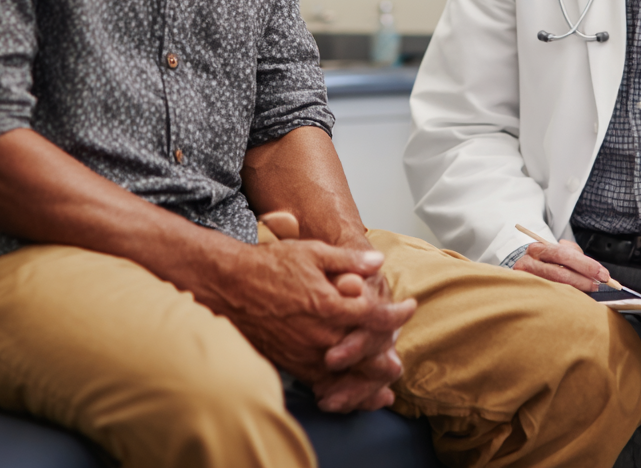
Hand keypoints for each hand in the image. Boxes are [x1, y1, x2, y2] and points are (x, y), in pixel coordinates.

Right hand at [220, 239, 415, 403]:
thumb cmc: (270, 266)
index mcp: (328, 304)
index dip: (398, 314)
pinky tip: (352, 387)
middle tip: (400, 344)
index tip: (410, 307)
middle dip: (389, 348)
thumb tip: (377, 262)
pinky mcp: (291, 364)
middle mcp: (319, 334)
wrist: (230, 286)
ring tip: (387, 375)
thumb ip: (348, 259)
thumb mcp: (312, 252)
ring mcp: (305, 353)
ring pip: (348, 373)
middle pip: (367, 351)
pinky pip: (323, 384)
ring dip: (371, 375)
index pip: (375, 316)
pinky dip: (343, 388)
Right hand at [512, 239, 611, 292]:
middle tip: (600, 284)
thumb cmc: (545, 262)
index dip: (586, 264)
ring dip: (577, 289)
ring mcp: (527, 279)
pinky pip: (550, 296)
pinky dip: (566, 298)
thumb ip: (574, 254)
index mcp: (538, 248)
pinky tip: (576, 298)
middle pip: (560, 272)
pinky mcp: (528, 294)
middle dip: (583, 279)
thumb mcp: (557, 252)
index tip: (603, 273)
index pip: (564, 254)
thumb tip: (596, 269)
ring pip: (556, 287)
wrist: (523, 274)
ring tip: (590, 290)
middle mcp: (529, 262)